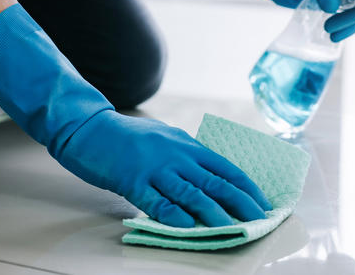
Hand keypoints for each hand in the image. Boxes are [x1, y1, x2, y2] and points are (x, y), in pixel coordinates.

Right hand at [0, 4, 270, 228]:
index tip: (263, 201)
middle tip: (259, 218)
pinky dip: (175, 215)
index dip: (246, 186)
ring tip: (233, 227)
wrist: (90, 128)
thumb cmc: (129, 137)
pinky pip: (157, 201)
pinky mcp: (133, 180)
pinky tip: (190, 226)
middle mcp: (177, 155)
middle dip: (240, 201)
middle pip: (215, 181)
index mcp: (187, 145)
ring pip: (192, 193)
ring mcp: (155, 168)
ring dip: (215, 213)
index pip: (225, 167)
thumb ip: (187, 157)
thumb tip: (209, 178)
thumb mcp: (166, 139)